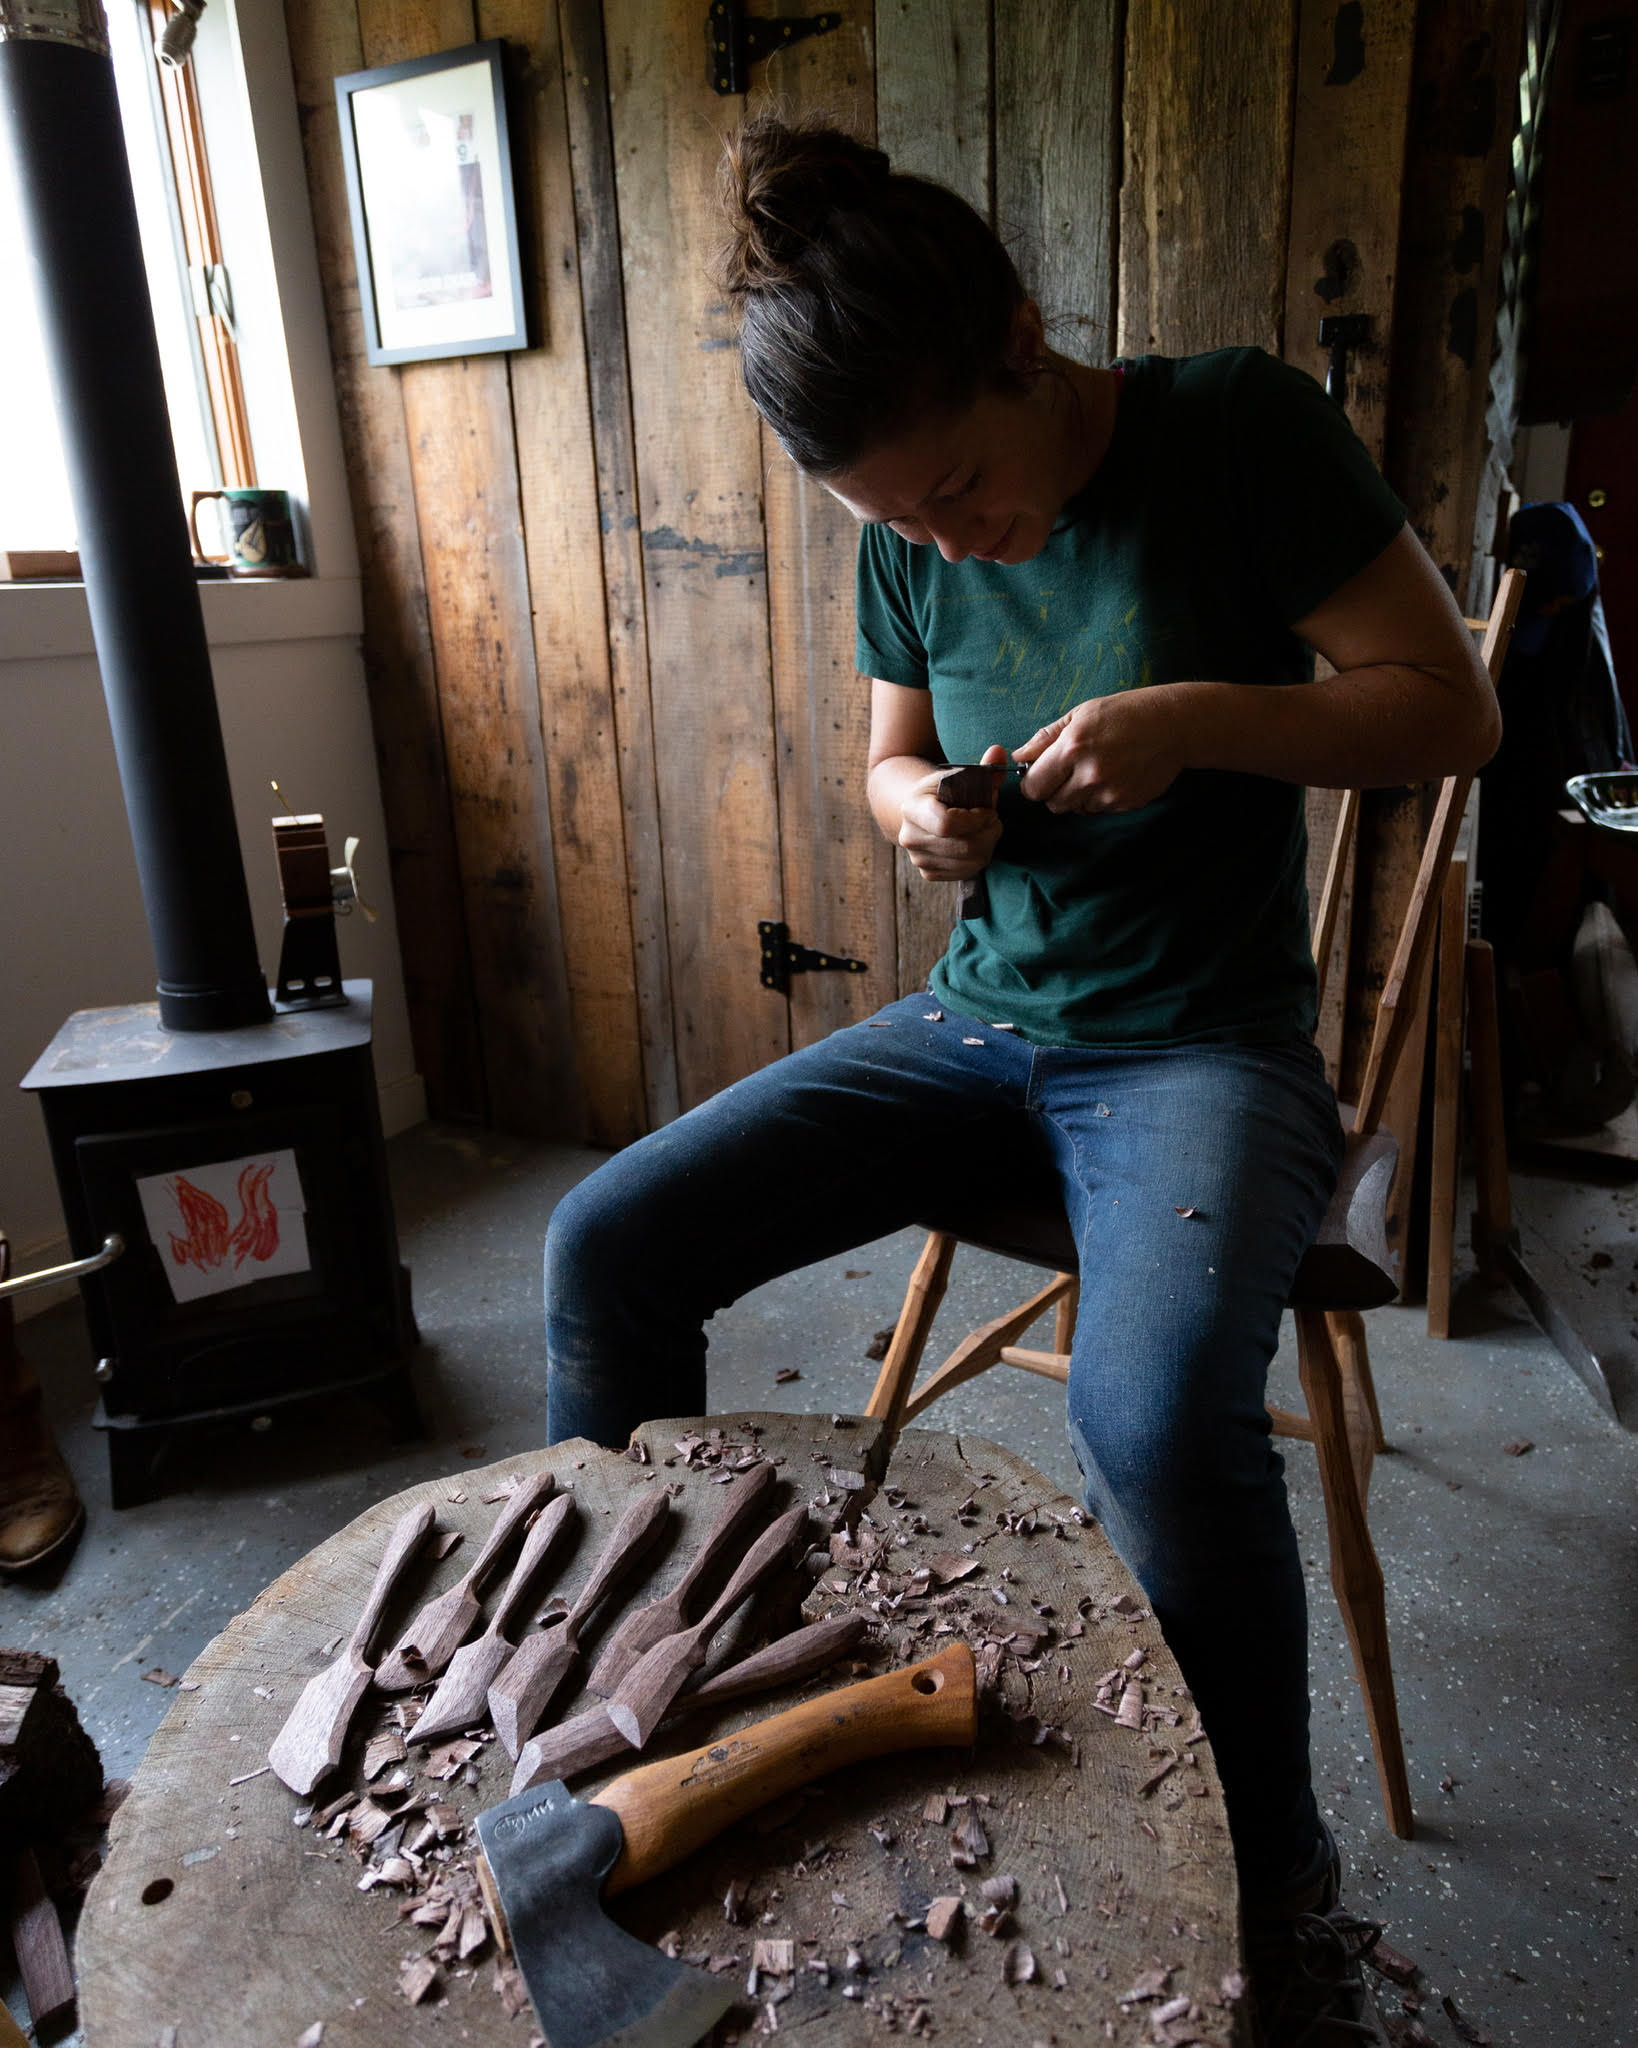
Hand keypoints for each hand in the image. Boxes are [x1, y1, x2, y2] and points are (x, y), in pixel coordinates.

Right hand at [897, 743, 1007, 879]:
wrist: (919, 812)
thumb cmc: (943, 792)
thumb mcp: (959, 777)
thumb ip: (983, 768)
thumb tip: (999, 751)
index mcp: (913, 808)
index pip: (947, 824)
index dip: (976, 819)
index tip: (988, 810)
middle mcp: (910, 837)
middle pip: (964, 846)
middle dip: (989, 832)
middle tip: (993, 819)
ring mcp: (918, 858)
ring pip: (970, 861)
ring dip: (987, 845)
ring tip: (985, 829)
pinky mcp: (928, 873)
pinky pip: (966, 872)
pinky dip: (979, 858)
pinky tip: (976, 842)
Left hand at [1013, 689, 1186, 813]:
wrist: (1174, 725)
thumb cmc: (1125, 713)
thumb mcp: (1082, 713)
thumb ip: (1046, 737)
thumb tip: (1019, 756)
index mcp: (1072, 748)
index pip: (1033, 787)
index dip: (1033, 782)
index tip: (1041, 775)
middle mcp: (1089, 774)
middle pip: (1052, 804)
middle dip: (1054, 792)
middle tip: (1069, 772)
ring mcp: (1109, 793)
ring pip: (1076, 809)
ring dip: (1079, 796)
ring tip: (1097, 770)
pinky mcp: (1125, 803)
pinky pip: (1099, 810)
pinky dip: (1100, 799)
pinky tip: (1115, 776)